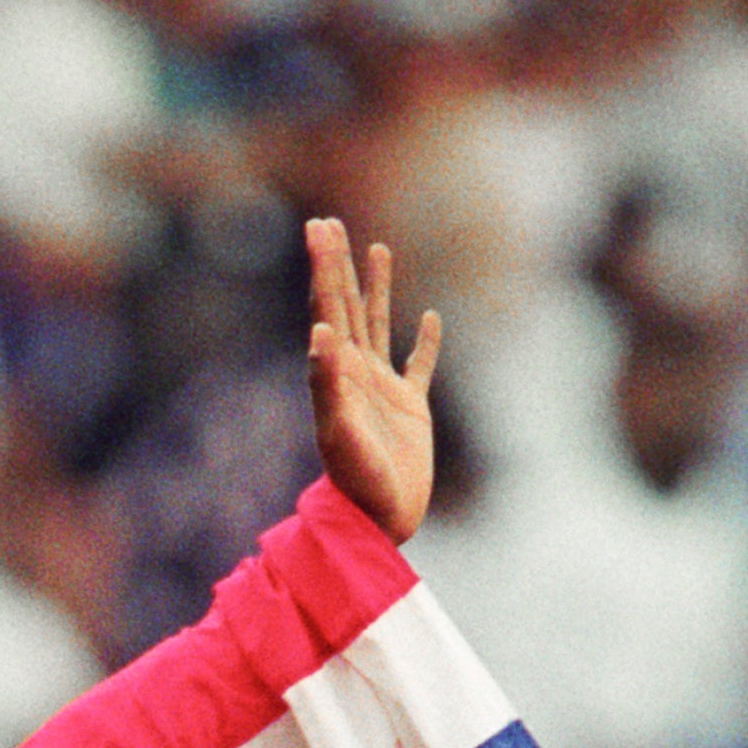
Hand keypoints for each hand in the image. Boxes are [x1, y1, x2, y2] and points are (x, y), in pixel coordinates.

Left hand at [306, 215, 439, 547]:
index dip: (323, 268)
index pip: (328, 308)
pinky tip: (430, 319)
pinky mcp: (411, 411)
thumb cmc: (355, 483)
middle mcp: (356, 374)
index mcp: (337, 373)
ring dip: (377, 288)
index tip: (316, 228)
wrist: (377, 524)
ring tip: (376, 249)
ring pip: (379, 325)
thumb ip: (327, 383)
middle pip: (347, 306)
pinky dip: (425, 342)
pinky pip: (419, 367)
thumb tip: (320, 332)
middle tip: (328, 222)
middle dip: (338, 265)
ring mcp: (383, 390)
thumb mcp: (339, 432)